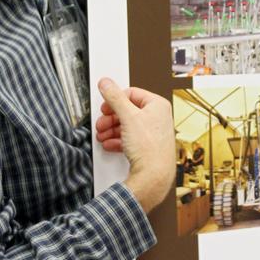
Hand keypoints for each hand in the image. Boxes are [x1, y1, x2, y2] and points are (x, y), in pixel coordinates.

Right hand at [96, 78, 174, 212]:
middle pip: (128, 111)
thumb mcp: (127, 117)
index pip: (132, 93)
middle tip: (101, 122)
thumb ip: (114, 98)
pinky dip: (118, 140)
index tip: (105, 106)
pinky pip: (129, 139)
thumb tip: (106, 83)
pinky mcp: (148, 146)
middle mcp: (158, 117)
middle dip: (111, 118)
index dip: (115, 100)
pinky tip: (109, 144)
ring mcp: (153, 133)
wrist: (153, 176)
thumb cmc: (149, 148)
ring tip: (102, 135)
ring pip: (127, 126)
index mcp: (157, 105)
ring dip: (111, 130)